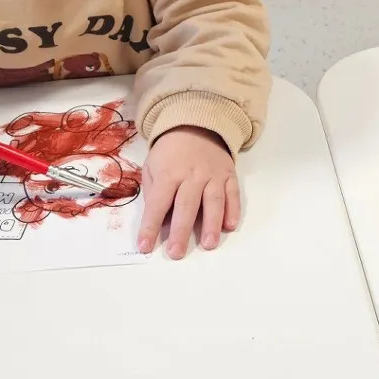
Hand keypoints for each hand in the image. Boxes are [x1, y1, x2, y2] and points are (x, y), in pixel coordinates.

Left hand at [137, 126, 238, 258]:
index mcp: (169, 173)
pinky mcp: (229, 175)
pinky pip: (233, 194)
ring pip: (213, 201)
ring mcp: (213, 175)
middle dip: (181, 232)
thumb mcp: (152, 166)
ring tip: (208, 245)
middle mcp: (192, 175)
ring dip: (211, 224)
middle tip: (176, 253)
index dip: (150, 226)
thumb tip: (157, 218)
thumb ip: (153, 192)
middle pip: (186, 206)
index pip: (158, 203)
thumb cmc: (170, 152)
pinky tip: (229, 226)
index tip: (145, 246)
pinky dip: (233, 210)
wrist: (196, 125)